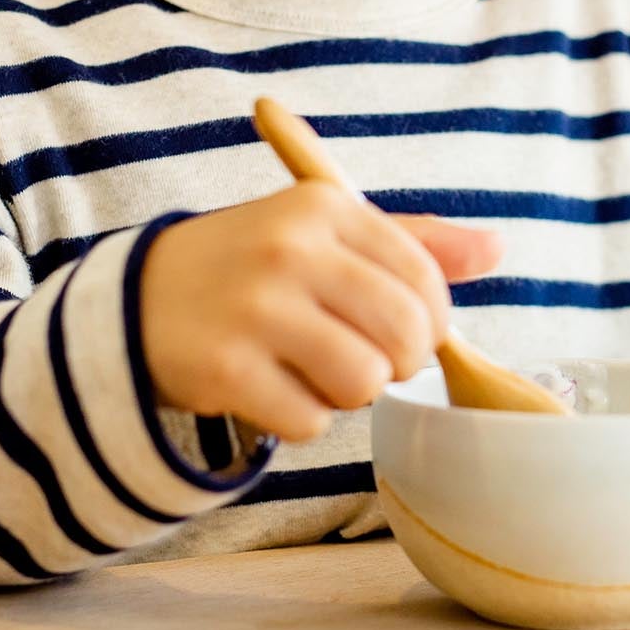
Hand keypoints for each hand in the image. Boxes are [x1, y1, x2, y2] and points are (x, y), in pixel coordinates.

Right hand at [140, 184, 502, 442]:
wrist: (132, 302)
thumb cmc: (250, 268)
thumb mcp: (323, 233)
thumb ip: (411, 242)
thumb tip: (498, 248)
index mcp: (321, 207)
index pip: (423, 276)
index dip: (431, 320)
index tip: (405, 332)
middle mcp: (289, 249)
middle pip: (404, 334)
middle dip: (396, 362)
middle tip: (363, 360)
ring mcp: (255, 309)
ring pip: (362, 382)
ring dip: (347, 394)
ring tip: (311, 372)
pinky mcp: (225, 369)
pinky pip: (309, 422)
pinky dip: (298, 419)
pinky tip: (267, 388)